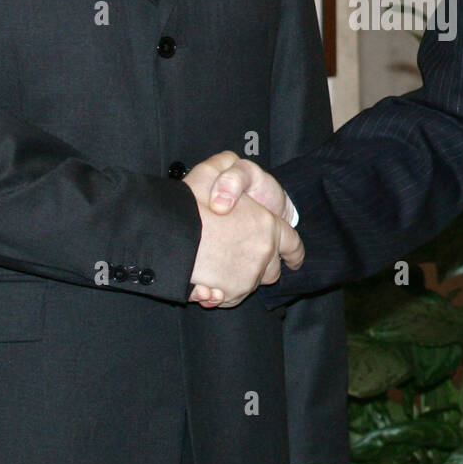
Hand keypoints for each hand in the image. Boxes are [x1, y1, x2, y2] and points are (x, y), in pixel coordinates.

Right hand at [182, 160, 302, 307]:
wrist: (168, 236)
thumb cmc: (189, 204)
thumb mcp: (211, 171)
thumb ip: (228, 167)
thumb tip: (232, 166)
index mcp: (267, 227)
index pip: (292, 244)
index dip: (294, 252)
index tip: (294, 259)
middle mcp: (263, 254)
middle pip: (272, 268)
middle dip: (264, 264)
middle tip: (244, 257)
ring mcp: (248, 277)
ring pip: (252, 283)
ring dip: (242, 276)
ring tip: (222, 266)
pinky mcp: (230, 294)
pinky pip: (234, 296)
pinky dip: (226, 291)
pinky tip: (211, 282)